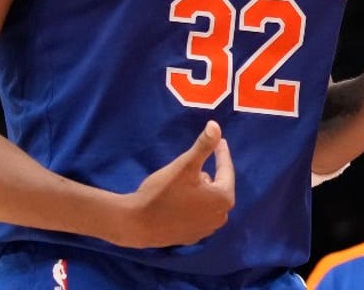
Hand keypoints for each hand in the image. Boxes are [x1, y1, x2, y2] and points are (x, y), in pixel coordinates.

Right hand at [113, 120, 235, 247]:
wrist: (138, 224)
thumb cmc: (164, 192)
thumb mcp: (185, 165)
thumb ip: (203, 146)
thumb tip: (216, 125)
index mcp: (223, 199)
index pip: (226, 170)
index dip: (221, 153)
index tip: (220, 140)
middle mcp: (220, 217)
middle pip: (218, 187)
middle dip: (209, 174)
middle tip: (196, 163)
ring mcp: (206, 230)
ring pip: (208, 201)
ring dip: (201, 190)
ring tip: (187, 181)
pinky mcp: (192, 237)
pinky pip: (198, 214)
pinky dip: (194, 205)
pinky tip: (181, 200)